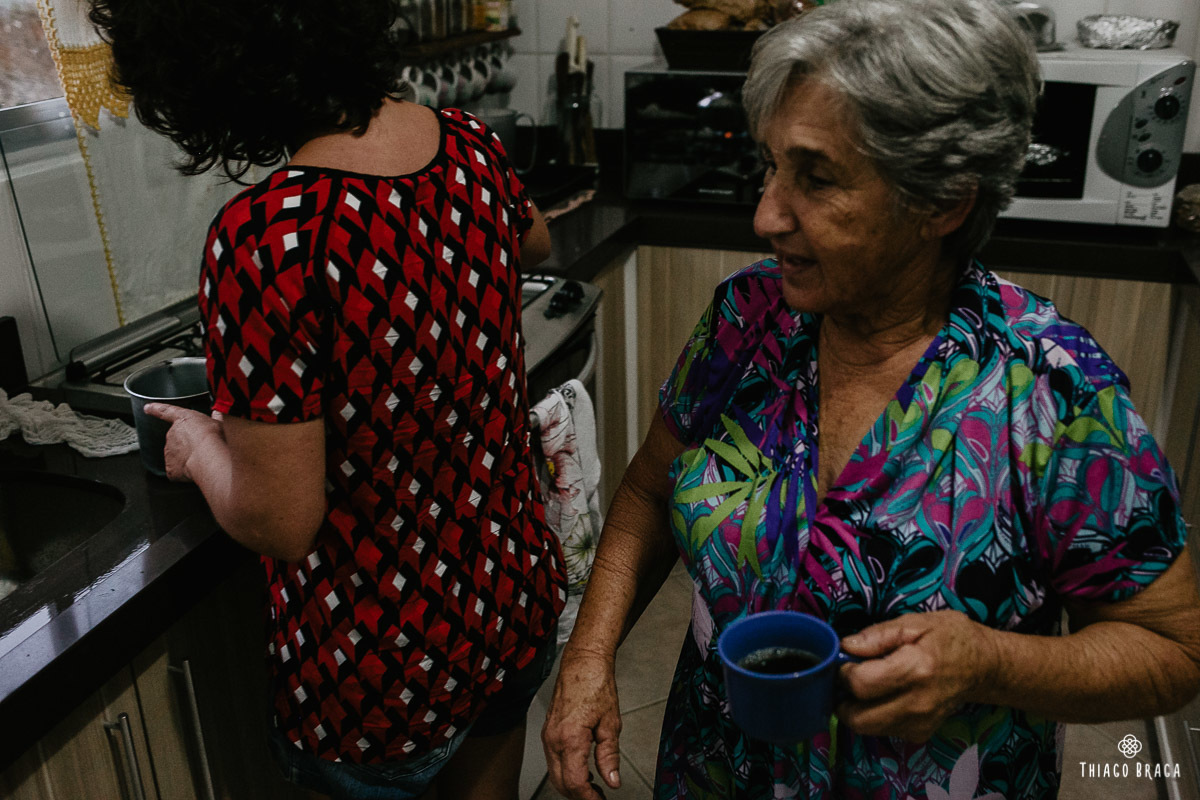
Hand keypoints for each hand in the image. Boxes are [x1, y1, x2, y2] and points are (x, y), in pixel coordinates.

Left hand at [143, 404, 224, 482]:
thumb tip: (217, 414)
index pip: (165, 411)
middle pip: (176, 439)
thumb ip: (214, 419)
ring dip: (186, 458)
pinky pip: (176, 470)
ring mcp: (169, 452)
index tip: (148, 408)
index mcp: (182, 420)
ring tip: (201, 458)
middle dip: (187, 444)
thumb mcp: (217, 424)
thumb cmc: (212, 438)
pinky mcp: (170, 468)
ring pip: (176, 456)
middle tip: (201, 448)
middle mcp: (172, 435)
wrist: (208, 457)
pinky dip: (184, 472)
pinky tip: (195, 469)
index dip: (155, 409)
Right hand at [542, 648, 621, 799]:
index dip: (589, 798)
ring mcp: (548, 736)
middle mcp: (553, 739)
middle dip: (579, 796)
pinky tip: (582, 772)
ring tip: (594, 789)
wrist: (582, 663)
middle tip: (599, 798)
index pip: (575, 783)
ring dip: (572, 786)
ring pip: (555, 774)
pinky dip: (566, 772)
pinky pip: (554, 761)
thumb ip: (609, 755)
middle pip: (561, 783)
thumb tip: (612, 780)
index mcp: (570, 738)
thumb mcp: (611, 723)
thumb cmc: (596, 685)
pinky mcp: (548, 732)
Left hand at [836, 610, 997, 742]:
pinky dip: (873, 715)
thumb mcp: (915, 623)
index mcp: (916, 670)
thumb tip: (846, 646)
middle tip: (847, 678)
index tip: (847, 660)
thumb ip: (877, 635)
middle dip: (842, 699)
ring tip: (864, 684)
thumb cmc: (951, 638)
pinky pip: (883, 730)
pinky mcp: (920, 733)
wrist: (984, 667)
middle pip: (859, 718)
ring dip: (856, 709)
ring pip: (867, 728)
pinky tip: (883, 695)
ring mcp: (921, 723)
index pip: (861, 685)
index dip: (844, 672)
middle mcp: (918, 703)